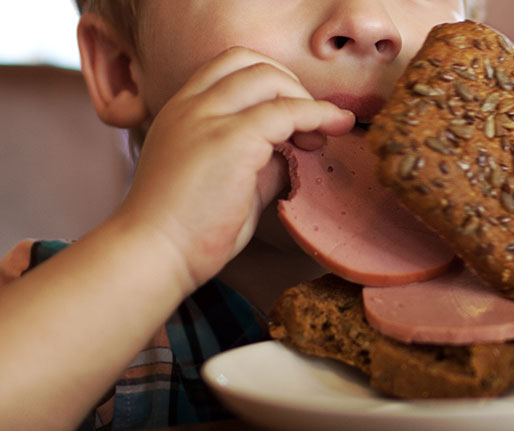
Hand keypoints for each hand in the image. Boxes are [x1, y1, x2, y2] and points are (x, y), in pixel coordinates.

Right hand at [116, 47, 354, 289]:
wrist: (154, 254)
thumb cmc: (186, 230)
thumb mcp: (228, 183)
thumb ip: (260, 162)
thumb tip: (295, 153)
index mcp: (182, 111)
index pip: (229, 67)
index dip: (271, 84)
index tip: (294, 120)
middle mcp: (191, 105)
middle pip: (252, 63)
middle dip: (291, 87)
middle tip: (312, 127)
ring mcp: (208, 118)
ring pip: (269, 78)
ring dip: (305, 100)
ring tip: (319, 138)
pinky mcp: (230, 139)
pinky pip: (285, 111)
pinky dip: (315, 115)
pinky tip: (330, 131)